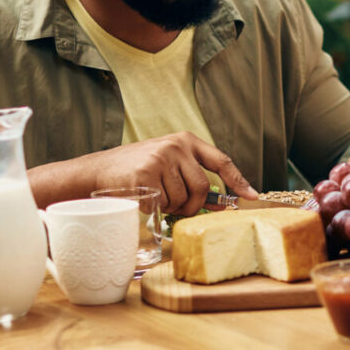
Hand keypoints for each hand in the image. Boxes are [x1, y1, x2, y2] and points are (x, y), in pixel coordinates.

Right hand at [75, 134, 256, 216]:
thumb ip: (193, 176)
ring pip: (181, 198)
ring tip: (155, 197)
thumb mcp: (169, 164)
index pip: (221, 161)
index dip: (238, 181)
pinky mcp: (145, 174)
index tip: (252, 197)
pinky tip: (143, 198)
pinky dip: (155, 208)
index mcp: (186, 141)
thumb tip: (221, 202)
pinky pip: (162, 203)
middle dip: (192, 205)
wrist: (98, 171)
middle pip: (201, 187)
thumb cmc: (138, 170)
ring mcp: (160, 158)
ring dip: (171, 207)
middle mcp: (175, 146)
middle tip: (178, 208)